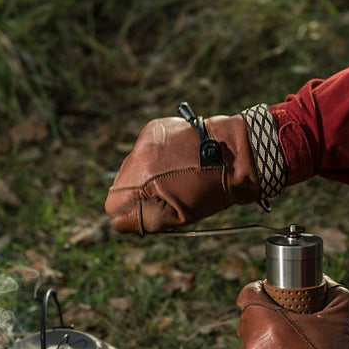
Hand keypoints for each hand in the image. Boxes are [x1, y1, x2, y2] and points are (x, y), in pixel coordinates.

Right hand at [105, 112, 259, 234]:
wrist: (236, 154)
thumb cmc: (209, 190)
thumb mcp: (177, 216)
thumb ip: (142, 220)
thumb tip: (117, 220)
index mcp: (142, 176)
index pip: (112, 203)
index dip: (129, 213)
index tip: (150, 212)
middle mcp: (139, 153)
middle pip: (120, 184)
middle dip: (138, 195)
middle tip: (167, 196)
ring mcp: (146, 138)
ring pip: (131, 168)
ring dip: (146, 177)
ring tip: (174, 179)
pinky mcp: (155, 128)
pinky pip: (143, 151)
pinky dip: (154, 160)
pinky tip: (175, 162)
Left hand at [233, 279, 348, 348]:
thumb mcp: (340, 322)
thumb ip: (335, 295)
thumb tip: (328, 284)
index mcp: (263, 318)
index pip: (249, 294)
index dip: (261, 293)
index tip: (273, 299)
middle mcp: (248, 342)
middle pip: (250, 324)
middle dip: (266, 326)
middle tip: (289, 335)